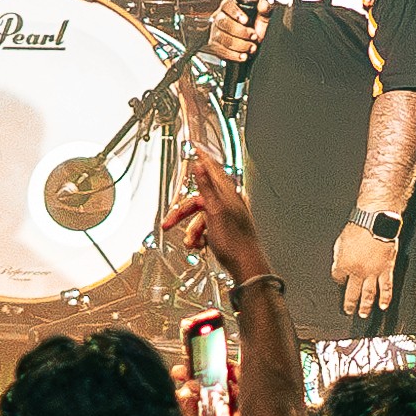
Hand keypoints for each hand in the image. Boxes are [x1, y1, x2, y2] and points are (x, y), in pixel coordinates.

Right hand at [177, 149, 272, 287]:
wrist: (246, 266)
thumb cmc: (234, 242)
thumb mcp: (214, 212)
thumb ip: (206, 187)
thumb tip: (200, 166)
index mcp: (228, 195)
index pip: (213, 170)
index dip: (203, 159)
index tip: (195, 148)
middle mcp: (230, 203)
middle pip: (200, 199)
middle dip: (183, 213)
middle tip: (168, 223)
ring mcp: (229, 217)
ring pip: (201, 217)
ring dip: (192, 230)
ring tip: (192, 242)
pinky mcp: (227, 230)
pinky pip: (207, 228)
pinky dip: (200, 236)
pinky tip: (201, 245)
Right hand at [203, 0, 264, 68]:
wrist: (248, 47)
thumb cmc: (253, 30)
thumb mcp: (261, 19)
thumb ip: (265, 10)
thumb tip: (264, 5)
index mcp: (230, 7)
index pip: (227, 5)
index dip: (236, 12)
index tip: (246, 21)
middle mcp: (219, 18)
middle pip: (224, 22)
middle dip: (241, 31)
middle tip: (254, 36)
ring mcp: (215, 32)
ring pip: (222, 37)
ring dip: (240, 44)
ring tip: (252, 47)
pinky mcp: (214, 46)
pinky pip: (221, 51)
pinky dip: (234, 55)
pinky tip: (243, 55)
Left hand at [330, 219, 401, 323]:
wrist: (376, 222)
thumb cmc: (358, 227)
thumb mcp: (340, 241)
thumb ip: (339, 255)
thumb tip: (338, 263)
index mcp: (344, 264)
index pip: (338, 278)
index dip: (339, 281)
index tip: (340, 282)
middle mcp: (358, 272)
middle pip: (352, 292)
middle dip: (349, 303)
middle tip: (348, 311)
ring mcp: (373, 272)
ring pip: (369, 294)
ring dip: (365, 306)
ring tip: (363, 314)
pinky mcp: (386, 269)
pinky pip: (386, 287)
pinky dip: (385, 297)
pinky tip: (383, 305)